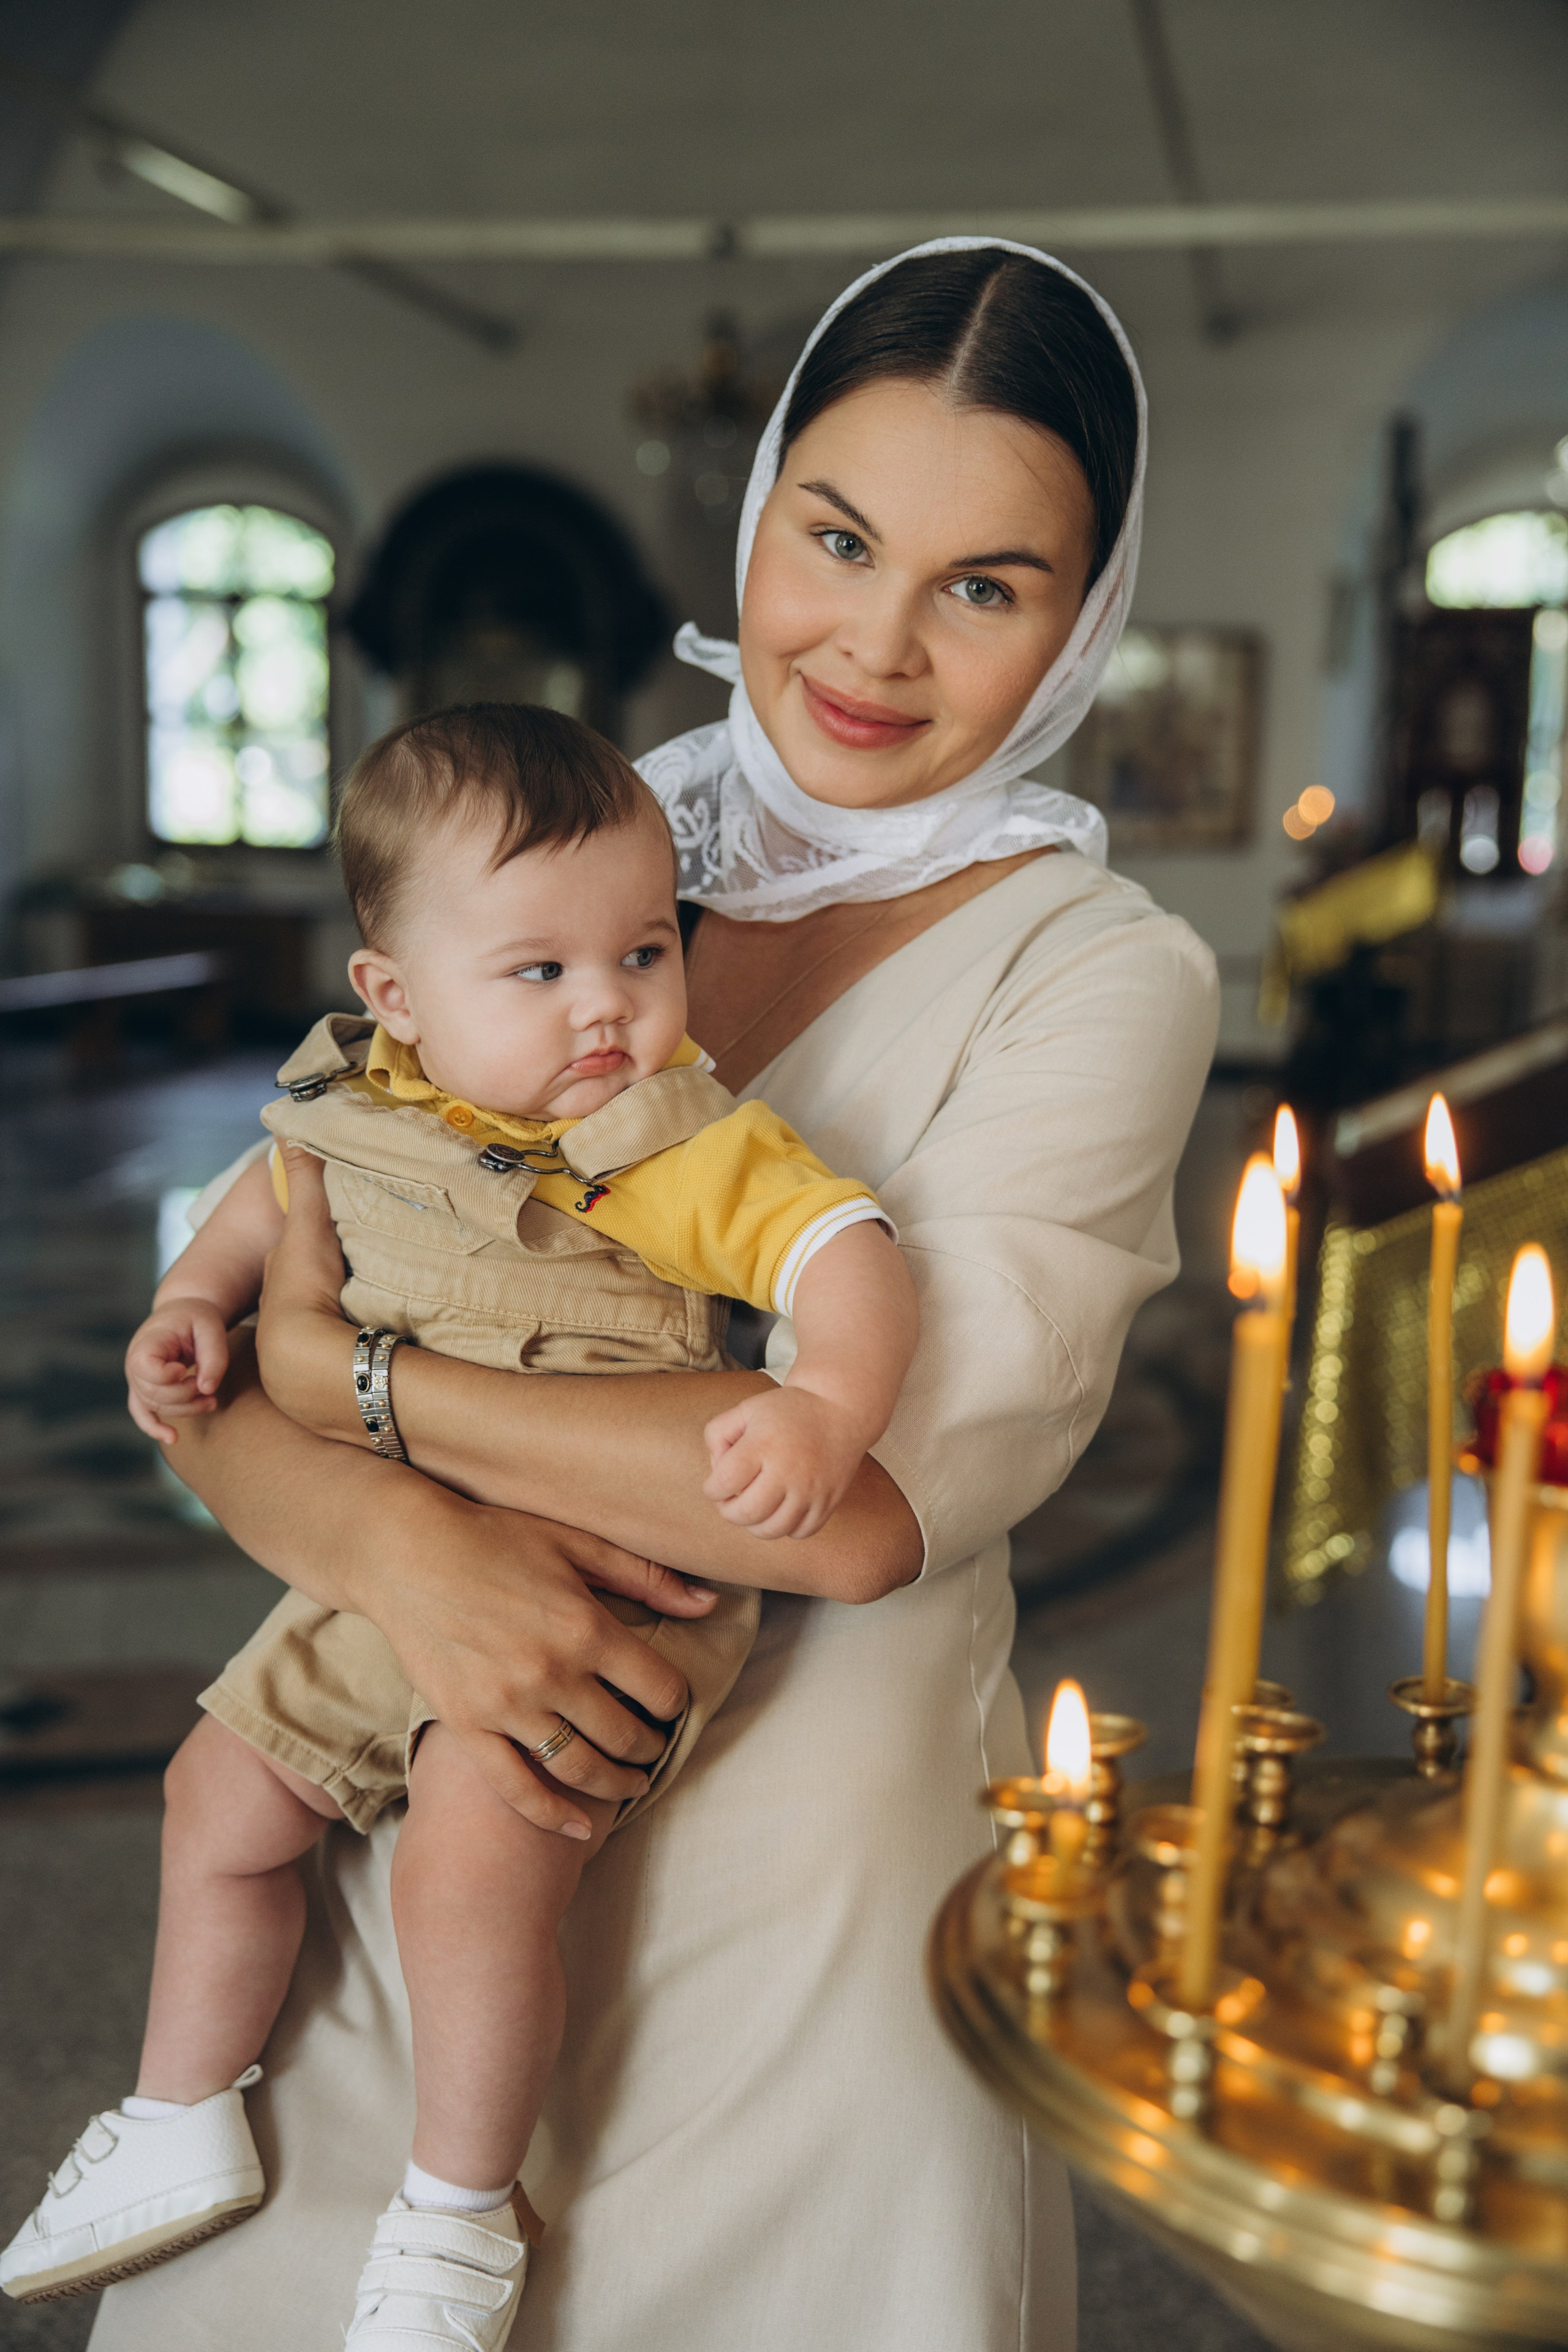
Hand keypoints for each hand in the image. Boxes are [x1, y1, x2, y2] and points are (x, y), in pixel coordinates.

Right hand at [126, 1299, 230, 1442]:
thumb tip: (207, 1389)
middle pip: (154, 1393)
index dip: (169, 1376)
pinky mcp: (145, 1390)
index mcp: (145, 1344)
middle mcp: (134, 1364)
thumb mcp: (210, 1327)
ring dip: (185, 1410)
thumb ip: (213, 1356)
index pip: (147, 1370)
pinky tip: (172, 1438)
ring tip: (212, 1401)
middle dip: (186, 1395)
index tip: (187, 1368)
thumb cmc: (196, 1318)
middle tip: (208, 1386)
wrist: (183, 1315)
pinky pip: (143, 1414)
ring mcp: (137, 1380)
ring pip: (155, 1407)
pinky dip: (155, 1428)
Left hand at [254, 1145, 356, 1435]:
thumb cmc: (302, 1287)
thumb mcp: (307, 1221)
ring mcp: (301, 1345)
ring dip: (345, 1312)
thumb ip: (302, 1176)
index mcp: (280, 1275)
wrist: (305, 1358)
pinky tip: (377, 1340)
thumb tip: (286, 1122)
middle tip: (365, 1266)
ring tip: (378, 1305)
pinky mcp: (323, 1371)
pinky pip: (342, 1348)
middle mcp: (283, 1311)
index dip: (314, 1236)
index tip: (338, 1230)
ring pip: (326, 1318)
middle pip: (312, 1284)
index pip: (296, 1249)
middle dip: (333, 1276)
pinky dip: (356, 1340)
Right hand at [372, 1484, 717, 1834]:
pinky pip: (516, 1787)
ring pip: (579, 1768)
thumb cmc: (494, 1538)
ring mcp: (507, 1705)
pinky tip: (578, 1828)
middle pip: (624, 1735)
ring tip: (630, 1783)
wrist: (406, 1553)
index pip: (660, 1688)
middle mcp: (552, 1673)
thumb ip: (646, 1577)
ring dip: (615, 1784)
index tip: (670, 1705)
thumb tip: (709, 1604)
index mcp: (586, 1627)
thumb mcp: (576, 1543)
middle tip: (653, 1747)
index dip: (674, 1703)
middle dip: (650, 1747)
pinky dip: (552, 1815)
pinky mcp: (466, 1725)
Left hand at [702, 1384, 867, 1539]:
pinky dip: (785, 1527)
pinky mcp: (828, 1502)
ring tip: (755, 1505)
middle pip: (745, 1513)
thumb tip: (716, 1472)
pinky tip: (782, 1508)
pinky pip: (799, 1532)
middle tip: (732, 1499)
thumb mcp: (746, 1409)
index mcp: (763, 1445)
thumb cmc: (787, 1411)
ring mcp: (811, 1490)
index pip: (723, 1483)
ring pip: (771, 1530)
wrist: (840, 1409)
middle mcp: (788, 1471)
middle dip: (729, 1511)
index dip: (711, 1489)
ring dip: (754, 1523)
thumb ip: (717, 1434)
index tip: (716, 1484)